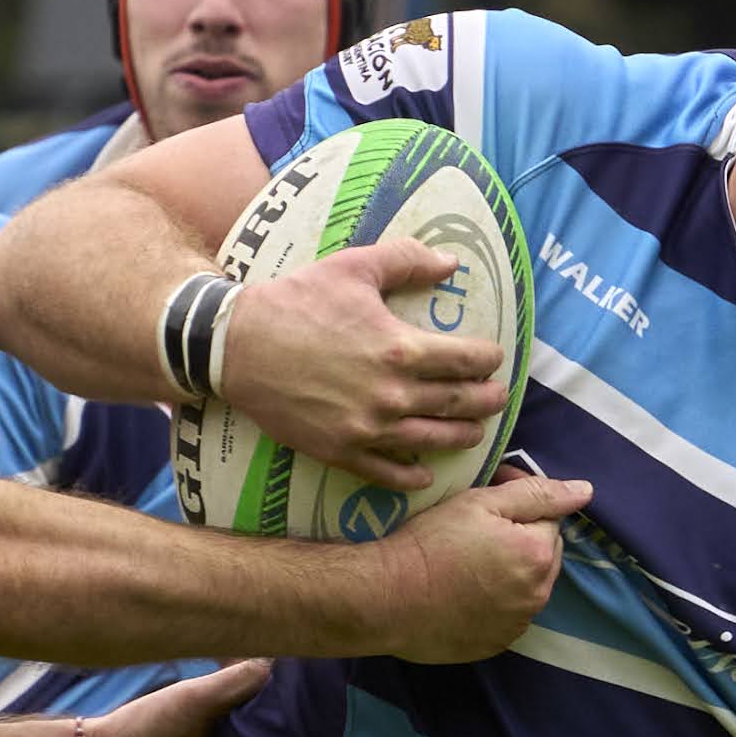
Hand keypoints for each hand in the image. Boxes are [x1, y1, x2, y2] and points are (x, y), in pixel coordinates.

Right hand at [221, 238, 511, 484]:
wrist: (236, 346)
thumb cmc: (296, 301)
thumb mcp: (353, 267)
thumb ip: (407, 261)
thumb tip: (452, 262)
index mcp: (401, 349)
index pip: (467, 360)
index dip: (488, 358)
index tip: (494, 357)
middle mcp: (392, 395)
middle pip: (459, 403)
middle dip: (487, 400)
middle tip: (498, 397)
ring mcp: (367, 429)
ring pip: (433, 441)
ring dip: (462, 436)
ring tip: (475, 431)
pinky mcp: (341, 451)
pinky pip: (388, 473)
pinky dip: (412, 475)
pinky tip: (426, 472)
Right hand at [368, 476, 584, 660]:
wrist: (387, 598)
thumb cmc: (430, 543)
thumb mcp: (480, 503)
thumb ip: (537, 494)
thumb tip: (585, 491)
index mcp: (538, 555)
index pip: (549, 520)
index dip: (520, 506)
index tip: (487, 502)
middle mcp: (536, 595)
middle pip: (543, 556)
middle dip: (522, 540)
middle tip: (478, 531)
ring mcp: (516, 624)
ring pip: (528, 587)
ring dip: (512, 572)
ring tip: (471, 563)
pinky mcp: (496, 644)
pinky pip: (508, 615)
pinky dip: (496, 602)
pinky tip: (466, 592)